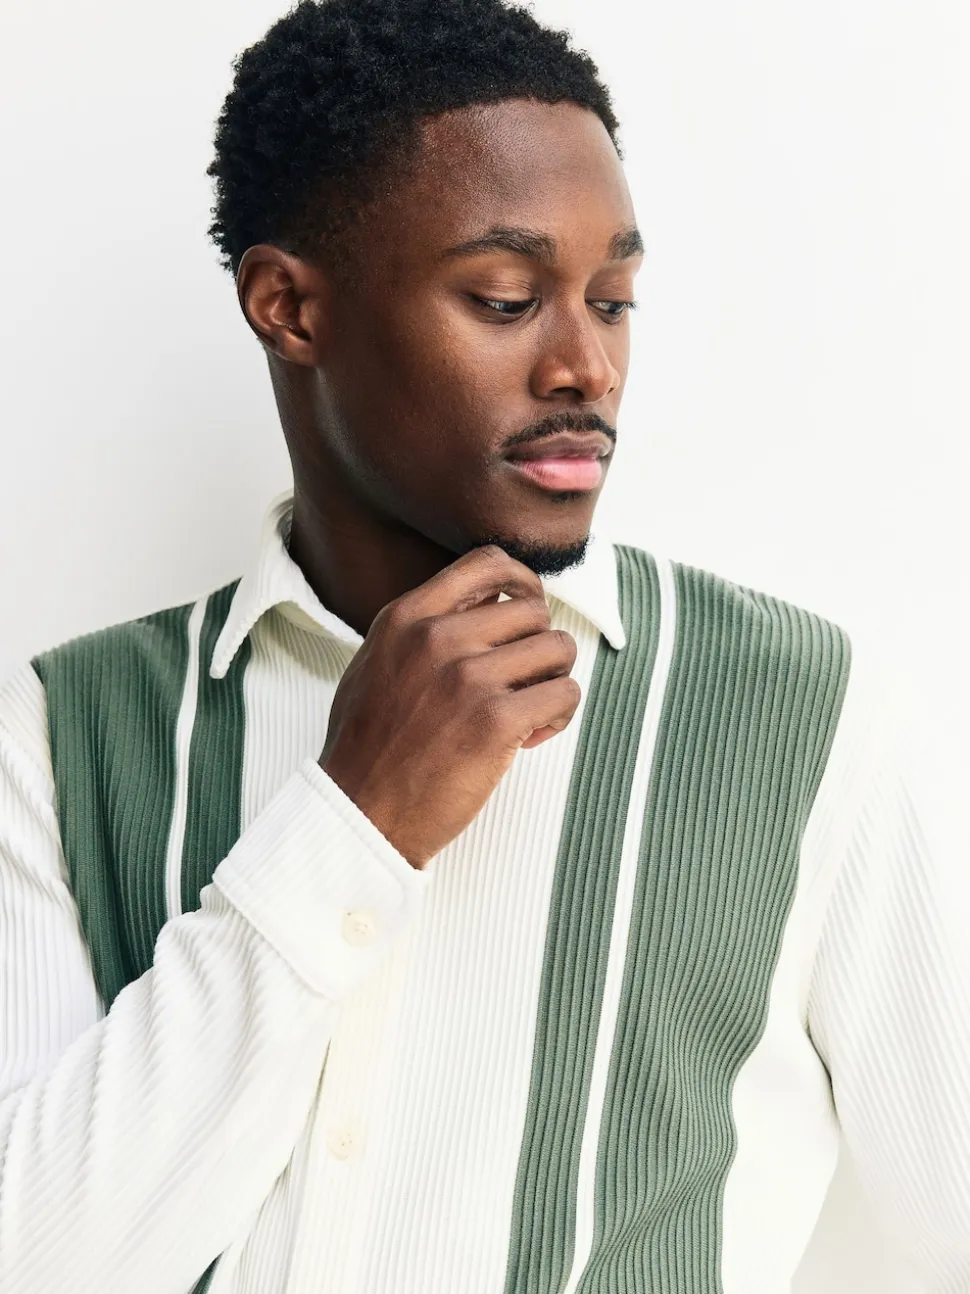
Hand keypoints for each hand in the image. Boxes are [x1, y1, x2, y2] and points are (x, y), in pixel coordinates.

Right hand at [319, 545, 579, 869]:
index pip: (487, 563)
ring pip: (557, 648)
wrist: (359, 814)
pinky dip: (559, 715)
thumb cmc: (367, 749)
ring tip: (531, 710)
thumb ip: (421, 630)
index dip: (523, 581)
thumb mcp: (375, 664)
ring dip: (554, 679)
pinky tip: (532, 736)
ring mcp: (468, 677)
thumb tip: (482, 605)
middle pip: (533, 610)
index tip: (530, 607)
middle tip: (525, 682)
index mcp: (406, 618)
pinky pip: (564, 694)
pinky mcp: (496, 720)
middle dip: (539, 646)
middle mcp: (437, 637)